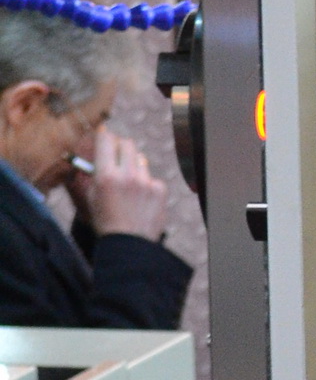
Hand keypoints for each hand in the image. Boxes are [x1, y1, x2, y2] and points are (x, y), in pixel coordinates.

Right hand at [72, 126, 167, 240]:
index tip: (105, 135)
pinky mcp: (160, 190)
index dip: (105, 135)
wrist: (129, 245)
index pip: (106, 140)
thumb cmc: (106, 222)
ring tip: (130, 187)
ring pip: (141, 160)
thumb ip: (95, 173)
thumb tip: (98, 156)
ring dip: (134, 167)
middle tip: (117, 156)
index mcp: (106, 176)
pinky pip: (152, 178)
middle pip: (127, 143)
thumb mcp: (92, 196)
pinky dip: (147, 185)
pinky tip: (142, 200)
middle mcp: (127, 175)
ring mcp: (146, 182)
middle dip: (121, 147)